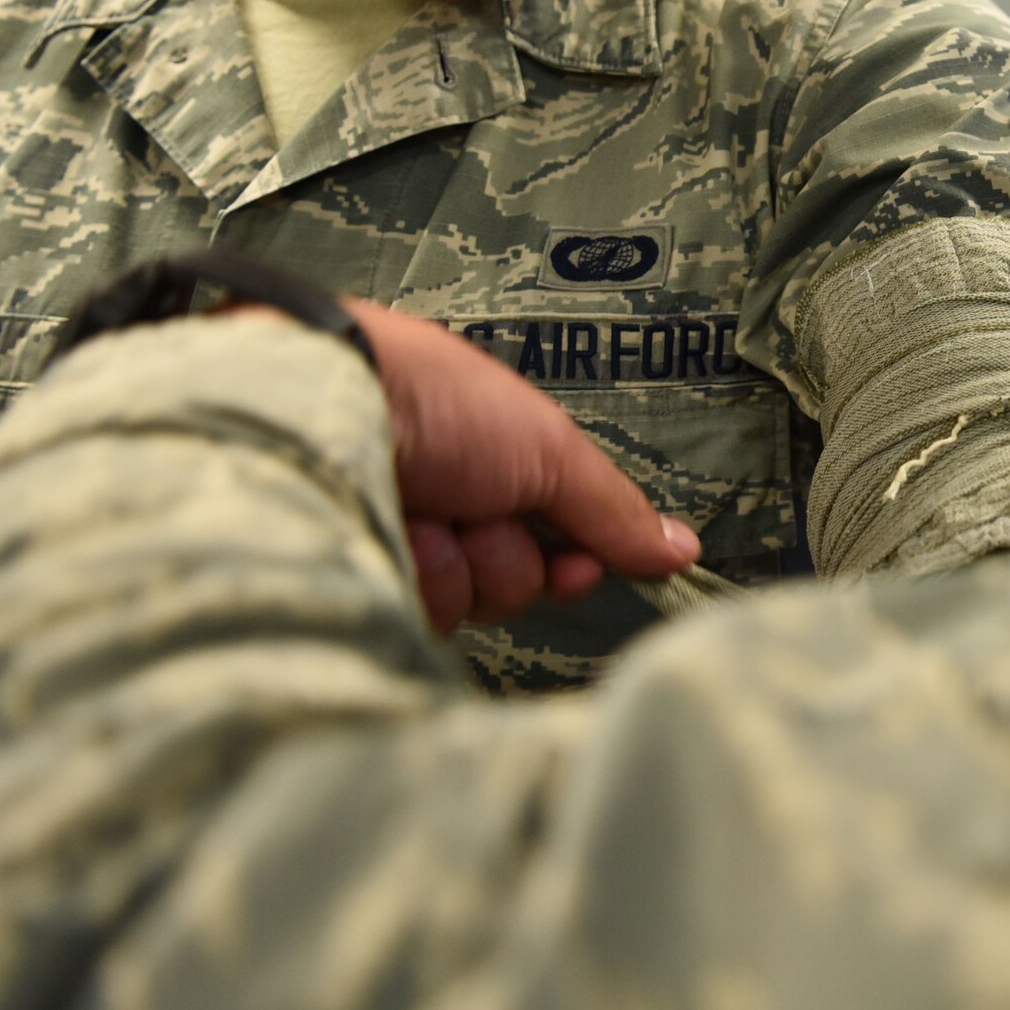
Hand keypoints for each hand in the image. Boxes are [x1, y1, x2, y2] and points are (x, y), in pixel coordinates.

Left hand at [342, 300, 700, 632]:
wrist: (327, 401)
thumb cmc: (437, 399)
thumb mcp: (547, 448)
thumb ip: (613, 509)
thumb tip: (682, 550)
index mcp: (490, 456)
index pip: (552, 537)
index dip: (570, 558)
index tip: (577, 564)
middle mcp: (445, 497)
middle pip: (511, 578)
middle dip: (507, 557)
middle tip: (482, 515)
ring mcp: (396, 535)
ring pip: (463, 601)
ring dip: (458, 563)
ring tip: (426, 513)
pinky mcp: (355, 572)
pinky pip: (412, 610)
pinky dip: (414, 573)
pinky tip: (390, 532)